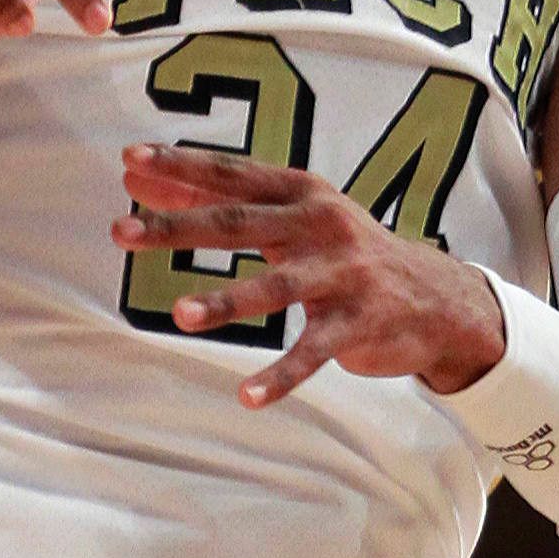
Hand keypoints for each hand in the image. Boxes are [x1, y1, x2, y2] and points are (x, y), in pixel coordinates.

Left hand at [110, 144, 507, 403]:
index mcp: (299, 191)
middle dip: (178, 227)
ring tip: (179, 316)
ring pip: (275, 288)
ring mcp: (341, 274)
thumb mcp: (290, 217)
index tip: (129, 160)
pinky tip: (247, 397)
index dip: (180, 166)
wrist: (437, 298)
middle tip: (122, 231)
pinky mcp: (358, 324)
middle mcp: (320, 224)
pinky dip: (280, 376)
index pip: (231, 174)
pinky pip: (312, 353)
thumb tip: (136, 178)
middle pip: (239, 223)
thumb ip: (216, 200)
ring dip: (225, 302)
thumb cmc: (342, 249)